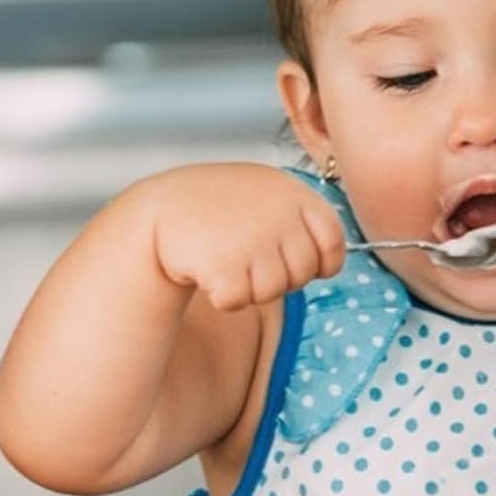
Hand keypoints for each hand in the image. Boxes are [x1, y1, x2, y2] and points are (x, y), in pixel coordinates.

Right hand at [146, 163, 346, 311]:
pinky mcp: (224, 265)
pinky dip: (221, 295)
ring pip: (271, 292)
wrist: (163, 206)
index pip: (333, 243)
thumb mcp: (268, 196)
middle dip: (278, 276)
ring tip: (225, 256)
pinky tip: (207, 268)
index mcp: (295, 194)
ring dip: (247, 286)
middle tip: (246, 255)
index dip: (319, 262)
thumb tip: (330, 264)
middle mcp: (279, 214)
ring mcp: (253, 239)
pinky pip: (237, 301)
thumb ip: (302, 222)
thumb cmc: (220, 208)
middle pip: (303, 274)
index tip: (292, 259)